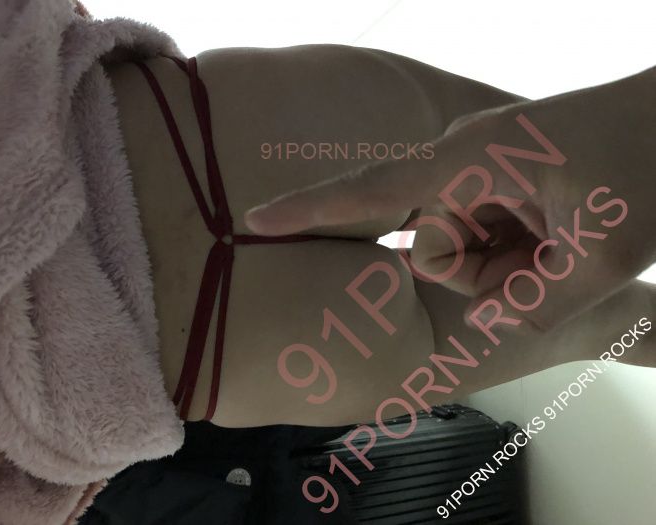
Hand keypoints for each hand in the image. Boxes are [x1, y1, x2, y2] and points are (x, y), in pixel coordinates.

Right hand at [244, 67, 655, 334]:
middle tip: (553, 253)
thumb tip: (488, 326)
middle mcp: (462, 163)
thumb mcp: (606, 249)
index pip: (373, 190)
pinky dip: (519, 252)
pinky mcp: (494, 183)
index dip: (309, 209)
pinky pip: (483, 239)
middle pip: (434, 250)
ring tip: (563, 239)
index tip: (255, 219)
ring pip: (462, 252)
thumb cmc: (650, 164)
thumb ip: (539, 300)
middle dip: (490, 271)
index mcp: (471, 161)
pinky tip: (556, 233)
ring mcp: (478, 174)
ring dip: (512, 263)